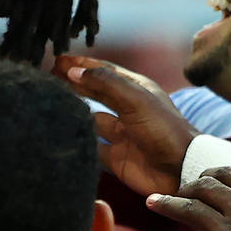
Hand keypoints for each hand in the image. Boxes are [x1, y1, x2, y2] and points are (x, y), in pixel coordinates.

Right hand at [57, 55, 195, 195]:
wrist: (180, 171)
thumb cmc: (163, 130)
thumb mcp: (135, 99)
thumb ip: (104, 83)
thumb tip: (73, 71)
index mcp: (136, 90)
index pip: (104, 72)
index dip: (82, 65)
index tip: (59, 59)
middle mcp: (127, 109)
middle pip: (95, 91)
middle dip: (74, 83)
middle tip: (50, 76)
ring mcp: (120, 134)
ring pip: (90, 118)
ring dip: (73, 110)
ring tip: (50, 101)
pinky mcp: (114, 157)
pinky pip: (89, 145)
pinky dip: (76, 139)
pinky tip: (60, 132)